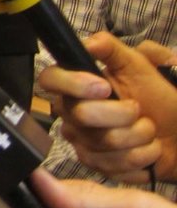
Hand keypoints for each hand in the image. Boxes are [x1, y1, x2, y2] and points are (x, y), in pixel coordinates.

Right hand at [38, 32, 176, 181]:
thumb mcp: (139, 65)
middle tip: (140, 110)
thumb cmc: (158, 97)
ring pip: (102, 143)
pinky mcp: (96, 164)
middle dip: (121, 114)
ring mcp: (82, 140)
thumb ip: (111, 49)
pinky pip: (112, 164)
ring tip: (150, 131)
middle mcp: (71, 113)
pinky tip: (149, 150)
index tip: (104, 88)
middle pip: (81, 115)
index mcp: (76, 85)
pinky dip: (141, 157)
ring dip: (138, 136)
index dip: (73, 84)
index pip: (50, 79)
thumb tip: (90, 43)